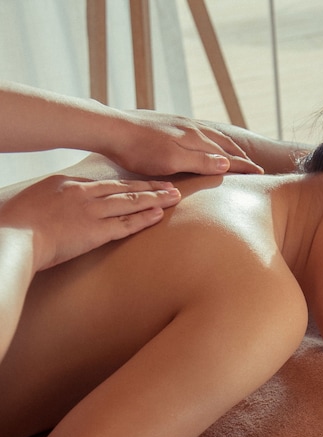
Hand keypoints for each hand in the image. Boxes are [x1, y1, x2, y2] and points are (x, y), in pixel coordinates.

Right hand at [0, 174, 181, 269]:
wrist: (14, 235)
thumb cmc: (16, 224)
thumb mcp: (34, 204)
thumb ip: (51, 204)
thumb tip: (55, 212)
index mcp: (66, 184)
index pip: (103, 182)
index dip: (125, 183)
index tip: (141, 182)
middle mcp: (82, 193)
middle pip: (122, 187)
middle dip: (149, 186)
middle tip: (170, 184)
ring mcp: (90, 211)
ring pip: (130, 202)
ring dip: (154, 199)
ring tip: (174, 197)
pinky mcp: (94, 231)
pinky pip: (125, 224)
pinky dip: (144, 219)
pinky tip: (159, 215)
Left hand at [109, 111, 263, 175]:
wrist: (112, 128)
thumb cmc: (139, 150)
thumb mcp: (172, 160)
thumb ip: (200, 161)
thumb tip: (227, 163)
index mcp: (195, 139)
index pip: (226, 155)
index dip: (243, 166)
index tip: (260, 174)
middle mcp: (191, 128)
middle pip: (223, 143)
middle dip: (240, 154)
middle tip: (254, 165)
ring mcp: (179, 124)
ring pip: (211, 135)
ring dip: (227, 145)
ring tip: (235, 152)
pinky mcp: (168, 122)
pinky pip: (199, 130)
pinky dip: (211, 138)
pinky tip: (205, 141)